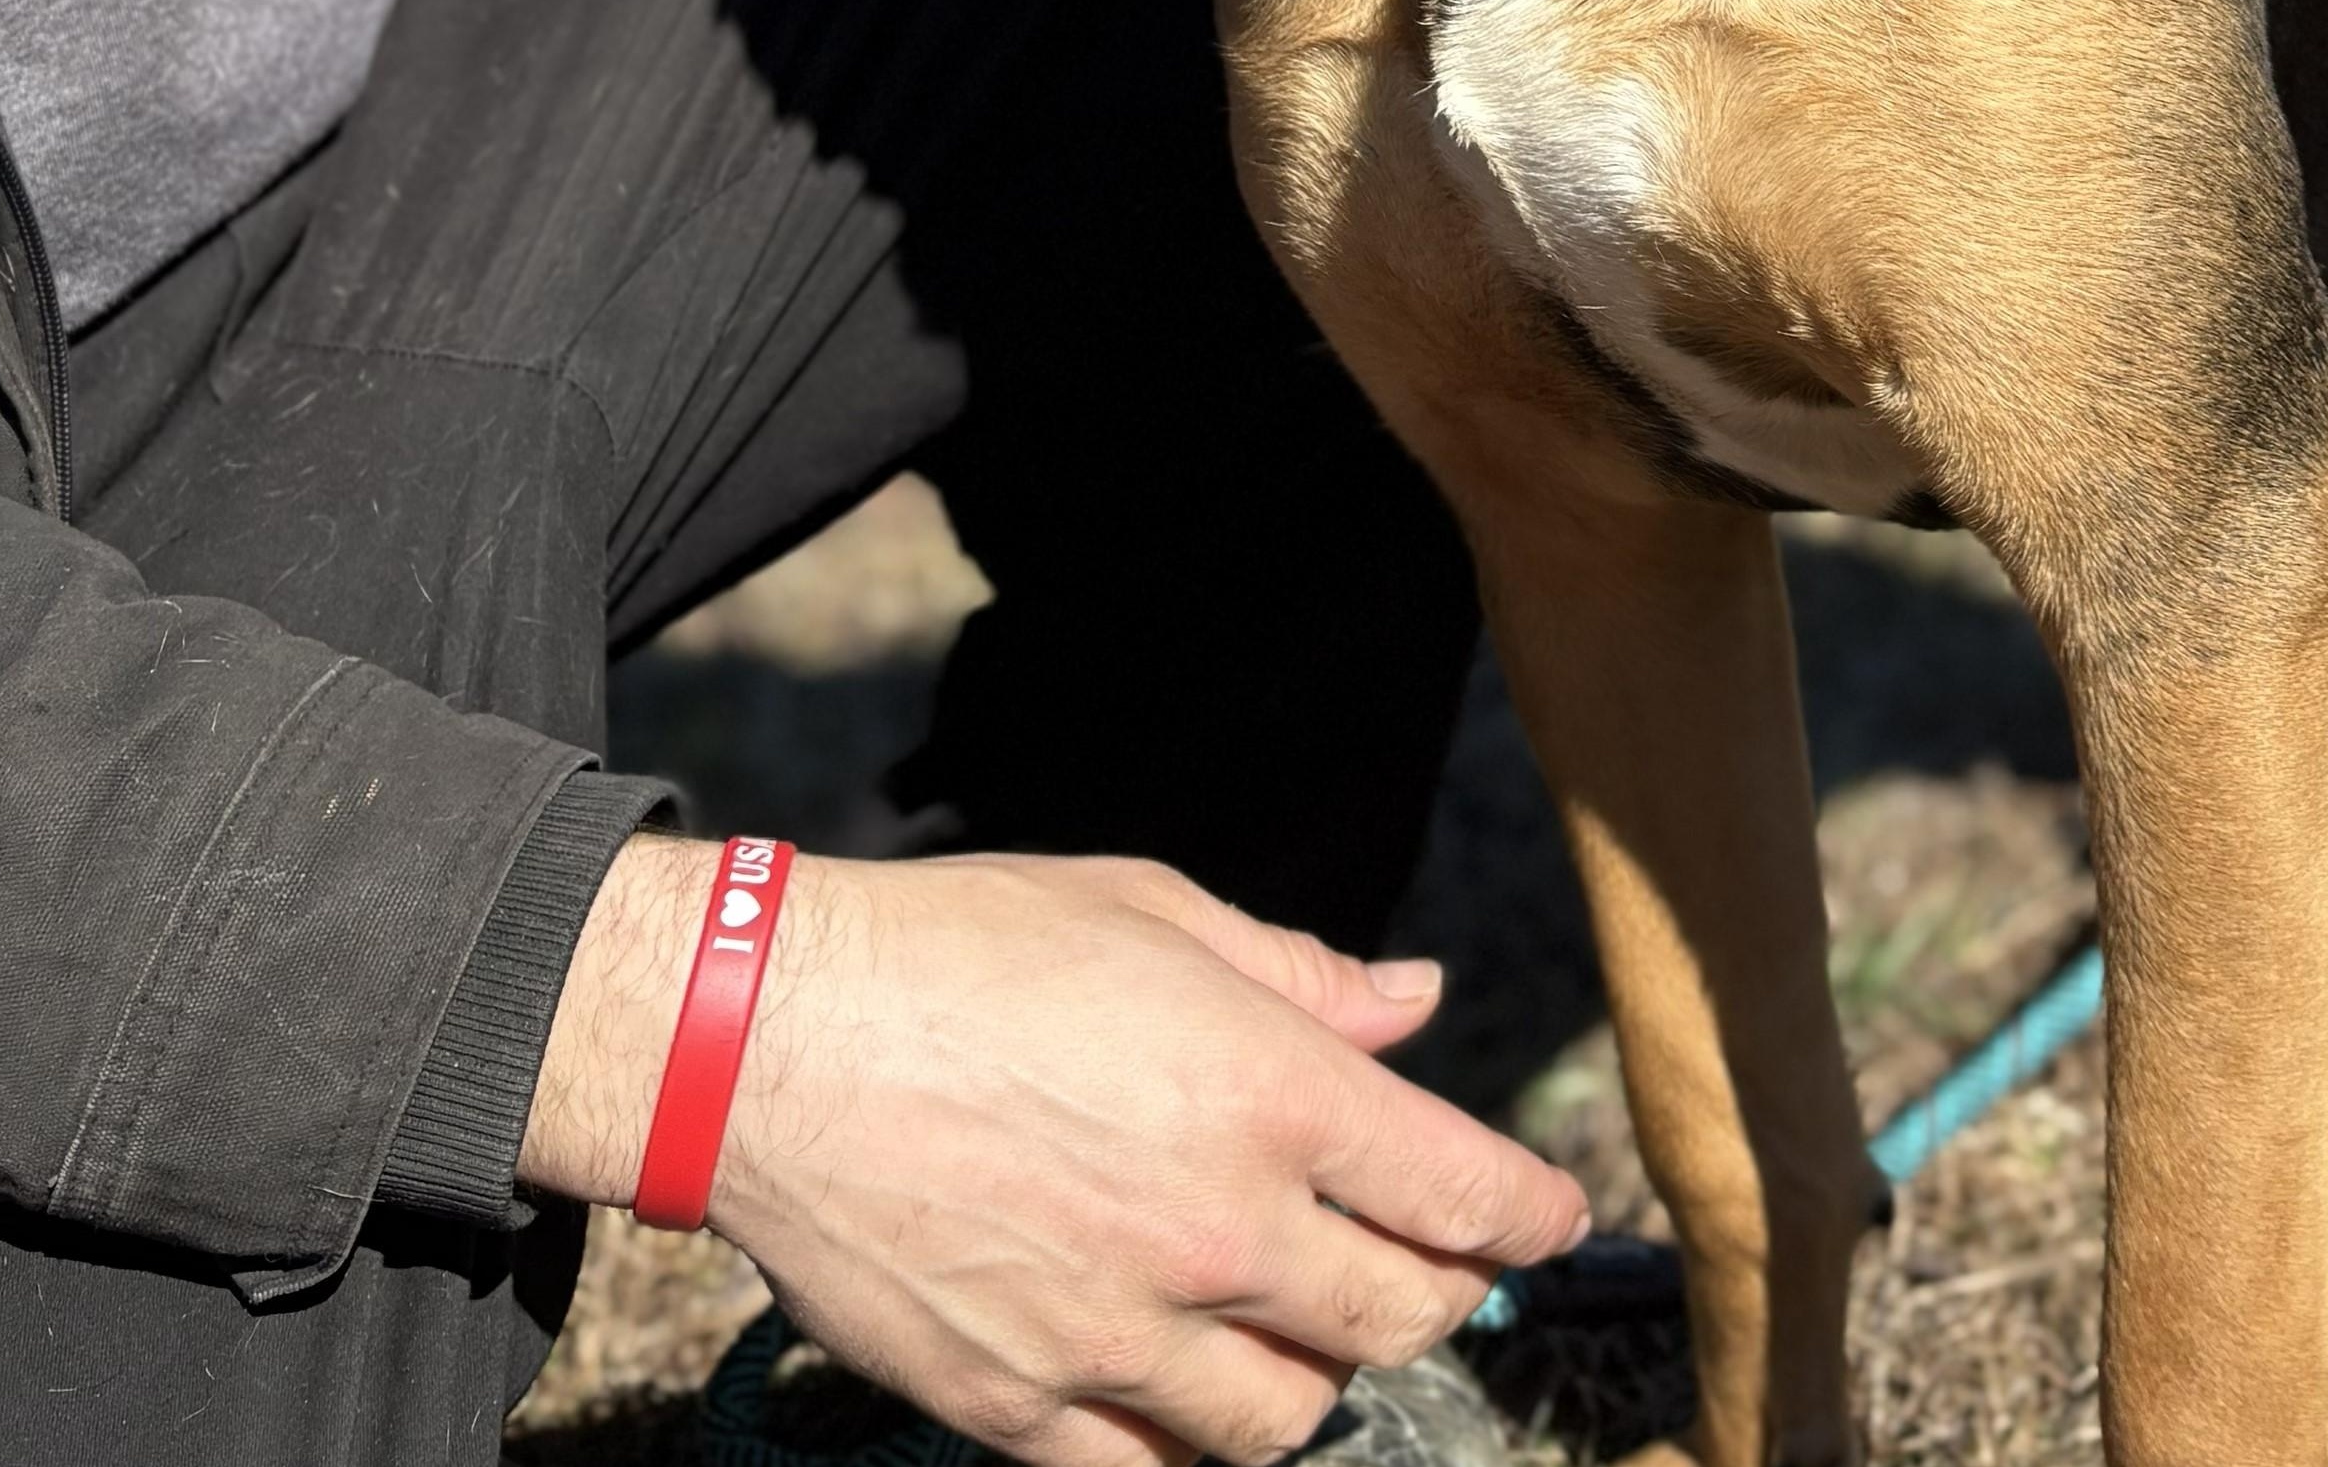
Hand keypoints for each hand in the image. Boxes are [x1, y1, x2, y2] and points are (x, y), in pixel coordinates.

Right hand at [524, 838, 1588, 1466]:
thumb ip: (1305, 979)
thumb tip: (1413, 1002)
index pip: (1460, 1193)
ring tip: (1297, 1326)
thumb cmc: (971, 949)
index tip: (1551, 1223)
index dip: (1529, 1217)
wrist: (776, 1043)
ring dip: (1316, 1376)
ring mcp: (1118, 1337)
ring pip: (1286, 1421)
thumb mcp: (1160, 914)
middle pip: (1396, 1319)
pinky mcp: (1018, 1408)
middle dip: (1438, 1297)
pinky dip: (1189, 1445)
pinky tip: (1185, 1393)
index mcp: (1270, 1097)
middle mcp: (1216, 1232)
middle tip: (1430, 1267)